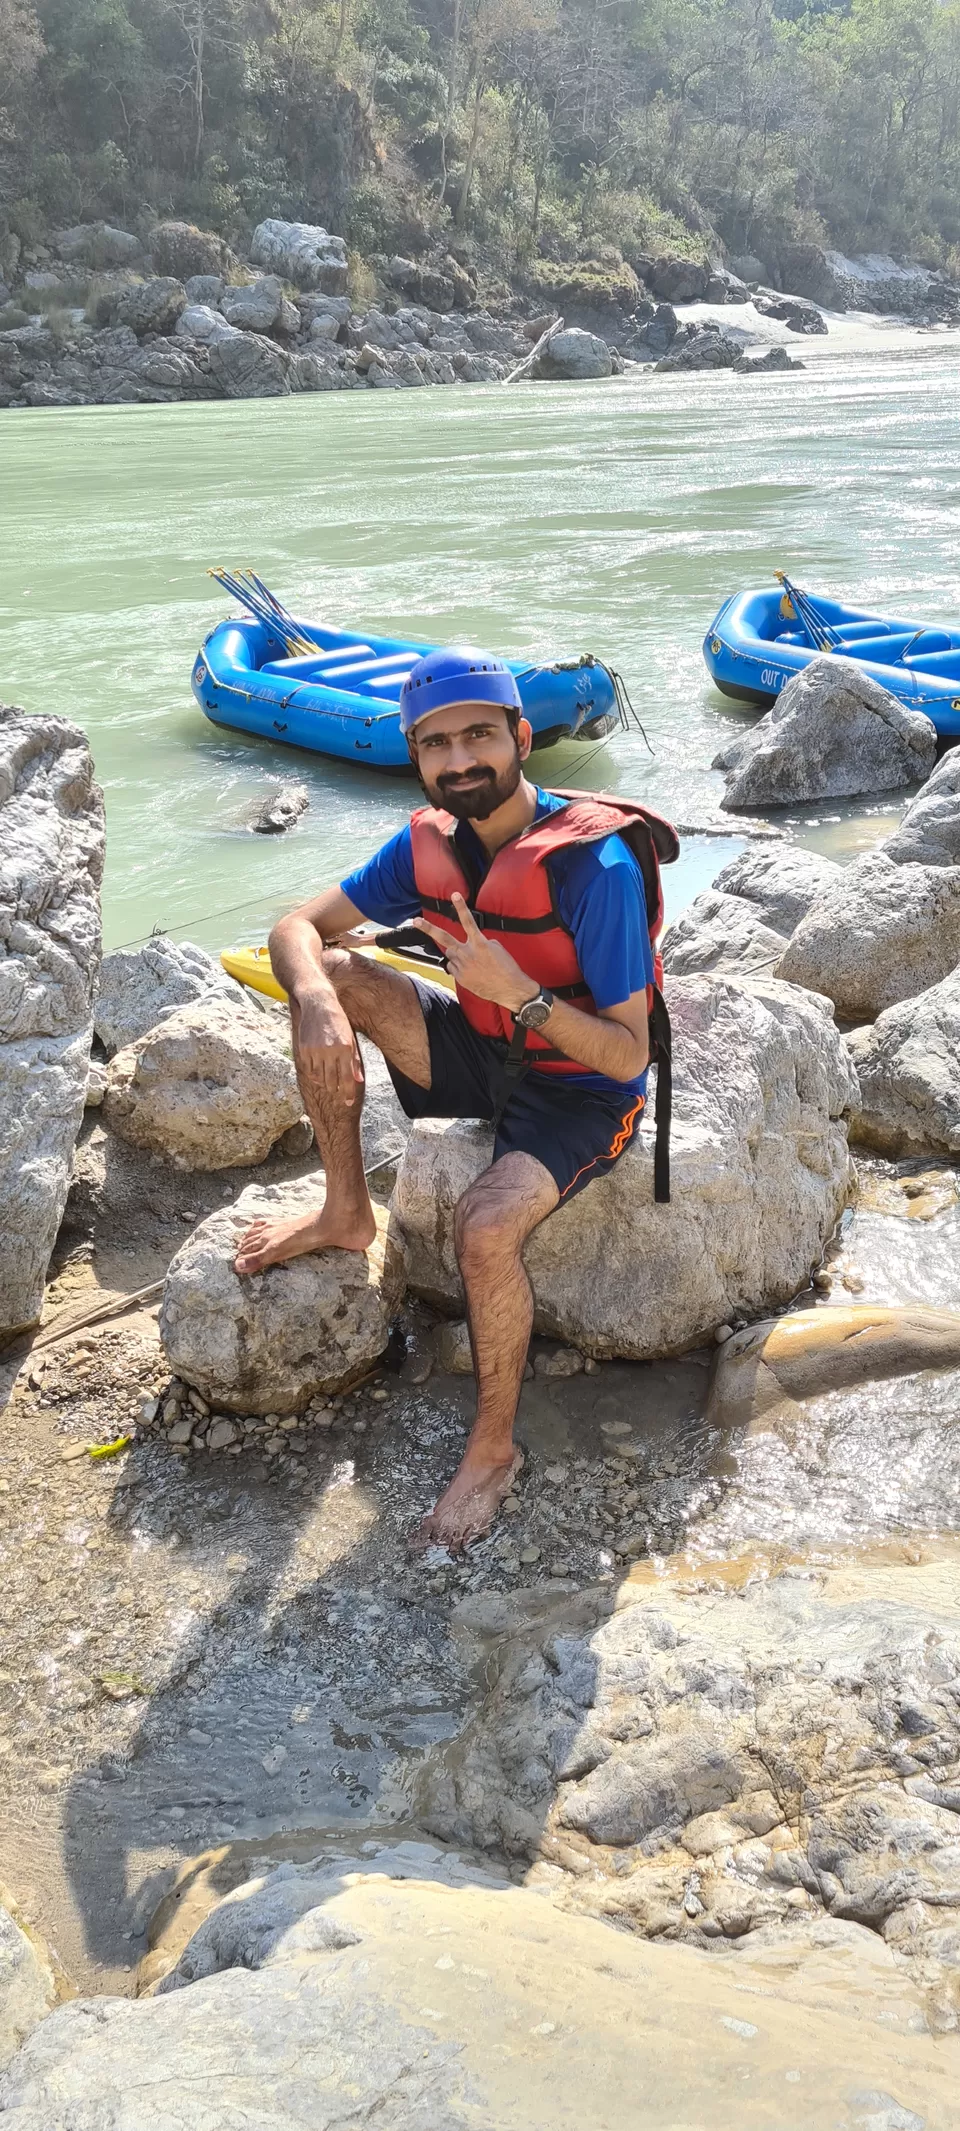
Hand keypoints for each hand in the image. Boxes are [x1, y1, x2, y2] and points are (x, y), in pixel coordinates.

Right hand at [291, 991, 363, 1105]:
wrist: (318, 1004)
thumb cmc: (338, 1021)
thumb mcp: (351, 1039)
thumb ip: (354, 1061)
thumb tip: (358, 1080)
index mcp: (345, 1048)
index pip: (347, 1078)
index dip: (347, 1093)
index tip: (348, 1102)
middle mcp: (330, 1050)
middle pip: (332, 1081)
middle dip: (335, 1090)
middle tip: (337, 1092)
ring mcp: (315, 1050)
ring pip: (319, 1078)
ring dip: (324, 1083)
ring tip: (328, 1082)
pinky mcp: (304, 1049)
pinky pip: (309, 1070)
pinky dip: (314, 1075)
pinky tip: (318, 1073)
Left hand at [419, 894, 537, 1011]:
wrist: (510, 988)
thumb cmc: (506, 968)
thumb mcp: (497, 948)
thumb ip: (481, 942)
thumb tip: (472, 944)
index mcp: (479, 944)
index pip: (468, 921)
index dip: (461, 907)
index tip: (455, 895)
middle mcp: (467, 954)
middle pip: (444, 938)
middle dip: (428, 929)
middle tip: (416, 921)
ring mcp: (462, 966)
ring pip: (450, 954)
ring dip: (455, 954)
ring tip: (469, 960)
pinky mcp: (460, 978)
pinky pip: (453, 968)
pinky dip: (458, 967)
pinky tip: (470, 971)